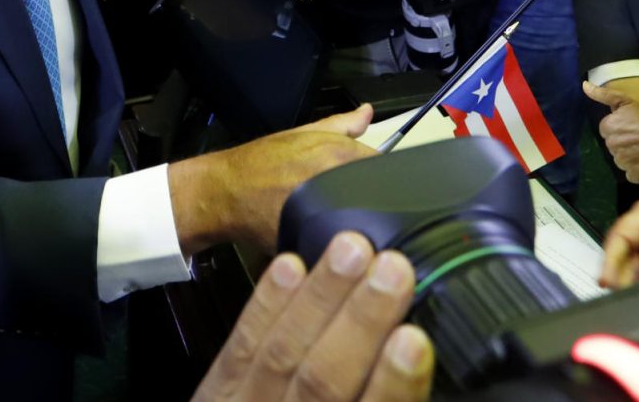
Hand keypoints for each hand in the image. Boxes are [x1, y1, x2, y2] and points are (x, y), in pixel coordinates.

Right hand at [170, 105, 376, 254]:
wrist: (224, 192)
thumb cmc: (260, 164)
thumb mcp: (302, 133)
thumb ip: (342, 124)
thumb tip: (367, 112)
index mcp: (339, 154)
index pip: (388, 169)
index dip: (388, 179)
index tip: (384, 185)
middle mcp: (336, 181)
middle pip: (380, 197)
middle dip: (379, 202)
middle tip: (369, 206)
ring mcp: (327, 213)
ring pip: (365, 223)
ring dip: (365, 224)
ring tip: (353, 224)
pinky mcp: (315, 240)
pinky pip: (343, 244)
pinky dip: (344, 244)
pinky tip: (335, 241)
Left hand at [193, 232, 433, 401]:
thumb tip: (425, 365)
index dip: (393, 385)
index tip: (415, 340)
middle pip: (322, 384)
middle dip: (359, 322)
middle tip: (393, 270)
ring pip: (280, 354)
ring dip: (319, 297)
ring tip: (351, 251)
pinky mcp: (214, 398)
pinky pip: (239, 347)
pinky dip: (265, 305)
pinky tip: (289, 267)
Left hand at [583, 81, 638, 186]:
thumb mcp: (626, 101)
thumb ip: (603, 94)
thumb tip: (584, 85)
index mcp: (608, 127)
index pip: (606, 130)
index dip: (619, 128)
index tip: (632, 127)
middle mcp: (612, 145)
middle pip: (613, 146)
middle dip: (623, 142)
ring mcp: (623, 161)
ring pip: (621, 160)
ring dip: (630, 157)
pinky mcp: (634, 174)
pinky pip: (631, 174)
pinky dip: (638, 170)